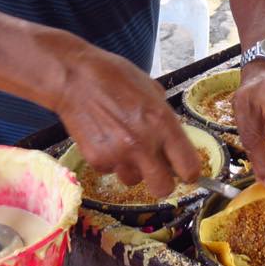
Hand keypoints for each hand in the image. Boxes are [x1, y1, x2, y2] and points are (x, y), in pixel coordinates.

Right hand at [52, 45, 200, 196]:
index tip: (184, 170)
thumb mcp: (152, 90)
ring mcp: (118, 155)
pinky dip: (109, 160)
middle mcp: (143, 144)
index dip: (189, 172)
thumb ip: (165, 119)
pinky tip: (104, 138)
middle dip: (162, 181)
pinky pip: (110, 171)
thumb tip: (174, 143)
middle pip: (163, 188)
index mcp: (163, 123)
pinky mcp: (96, 161)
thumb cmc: (115, 77)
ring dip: (132, 168)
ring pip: (133, 180)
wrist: (75, 78)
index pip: (189, 168)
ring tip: (122, 143)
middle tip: (156, 167)